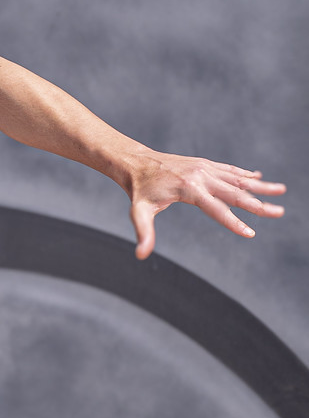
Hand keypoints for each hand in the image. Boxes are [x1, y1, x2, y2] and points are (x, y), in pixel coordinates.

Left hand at [128, 153, 285, 259]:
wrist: (136, 162)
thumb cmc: (139, 191)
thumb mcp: (138, 212)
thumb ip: (143, 233)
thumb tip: (140, 255)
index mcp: (190, 189)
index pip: (217, 209)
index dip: (234, 222)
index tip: (251, 233)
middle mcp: (202, 177)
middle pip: (236, 193)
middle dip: (259, 205)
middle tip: (280, 213)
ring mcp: (206, 169)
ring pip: (238, 179)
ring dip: (261, 186)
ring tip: (281, 191)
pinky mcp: (205, 164)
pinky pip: (230, 170)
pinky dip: (246, 175)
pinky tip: (259, 178)